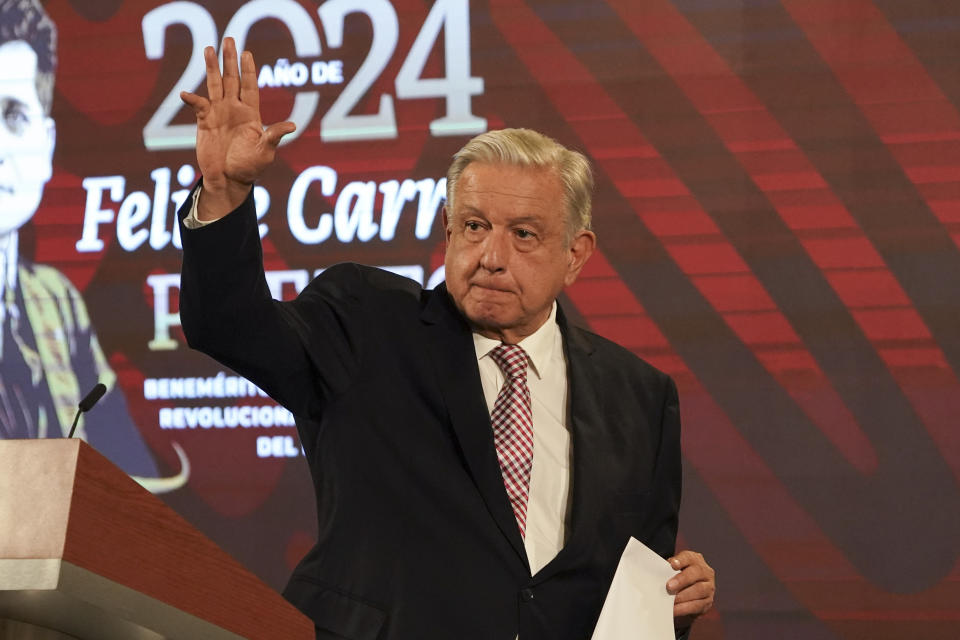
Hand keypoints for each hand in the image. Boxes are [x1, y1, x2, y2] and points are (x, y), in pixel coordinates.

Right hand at [179, 37, 295, 219]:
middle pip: (232, 79)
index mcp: (251, 114)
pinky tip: (186, 94)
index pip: (249, 87)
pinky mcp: (204, 122)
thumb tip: (292, 126)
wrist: (229, 180)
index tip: (247, 53)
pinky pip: (198, 106)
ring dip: (211, 68)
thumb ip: (274, 136)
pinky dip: (192, 100)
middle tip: (228, 39)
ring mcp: (219, 114)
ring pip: (215, 85)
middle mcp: (234, 109)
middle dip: (230, 60)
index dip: (248, 70)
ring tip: (208, 49)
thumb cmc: (250, 168)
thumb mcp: (265, 152)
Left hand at [666, 550, 715, 629]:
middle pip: (696, 573)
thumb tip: (658, 573)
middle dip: (682, 580)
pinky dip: (685, 608)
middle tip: (669, 586)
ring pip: (699, 590)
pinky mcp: (708, 601)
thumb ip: (668, 570)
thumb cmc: (678, 578)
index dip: (681, 560)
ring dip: (683, 596)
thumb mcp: (674, 570)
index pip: (688, 557)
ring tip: (671, 601)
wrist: (688, 594)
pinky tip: (675, 610)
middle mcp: (705, 572)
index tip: (672, 565)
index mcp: (695, 560)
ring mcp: (709, 587)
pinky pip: (698, 605)